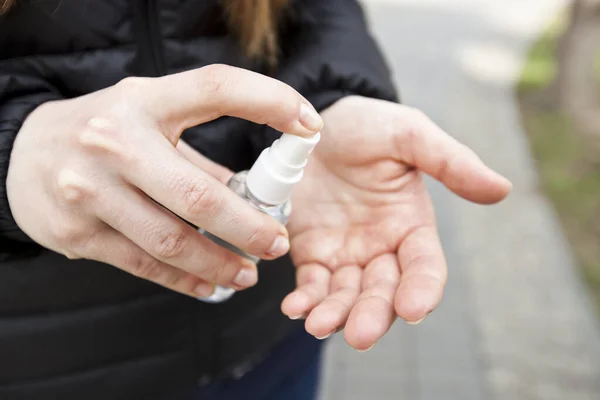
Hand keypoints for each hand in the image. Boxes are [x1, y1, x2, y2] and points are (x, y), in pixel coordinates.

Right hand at [7, 65, 321, 297]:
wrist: (21, 157)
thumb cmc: (103, 132)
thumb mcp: (147, 119)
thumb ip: (198, 153)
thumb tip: (254, 195)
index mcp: (143, 101)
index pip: (216, 88)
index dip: (270, 102)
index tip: (311, 127)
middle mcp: (114, 142)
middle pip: (199, 194)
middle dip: (250, 227)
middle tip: (278, 244)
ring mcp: (91, 190)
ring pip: (172, 240)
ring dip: (220, 262)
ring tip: (248, 274)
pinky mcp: (77, 232)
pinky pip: (146, 265)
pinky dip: (186, 279)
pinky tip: (210, 284)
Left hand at [281, 96, 510, 349]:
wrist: (313, 124)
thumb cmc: (368, 127)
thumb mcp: (409, 135)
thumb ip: (450, 161)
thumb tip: (502, 188)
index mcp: (411, 225)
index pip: (425, 267)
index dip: (423, 290)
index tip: (414, 308)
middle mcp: (381, 248)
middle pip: (383, 292)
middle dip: (373, 315)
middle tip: (359, 334)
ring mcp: (345, 254)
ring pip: (346, 296)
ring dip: (334, 315)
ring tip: (319, 324)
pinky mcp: (312, 253)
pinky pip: (311, 284)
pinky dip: (305, 299)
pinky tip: (295, 308)